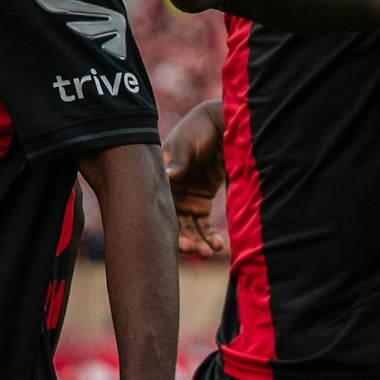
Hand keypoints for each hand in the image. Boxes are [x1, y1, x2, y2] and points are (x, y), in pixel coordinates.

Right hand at [163, 103, 226, 258]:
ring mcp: (185, 200)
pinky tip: (219, 245)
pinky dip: (210, 236)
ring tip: (209, 252)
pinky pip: (204, 225)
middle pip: (172, 223)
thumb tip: (169, 175)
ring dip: (198, 242)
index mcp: (160, 180)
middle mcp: (169, 193)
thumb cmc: (198, 130)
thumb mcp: (187, 143)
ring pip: (189, 228)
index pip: (158, 208)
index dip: (166, 228)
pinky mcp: (201, 203)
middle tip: (197, 251)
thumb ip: (179, 160)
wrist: (221, 126)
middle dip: (184, 240)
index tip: (180, 243)